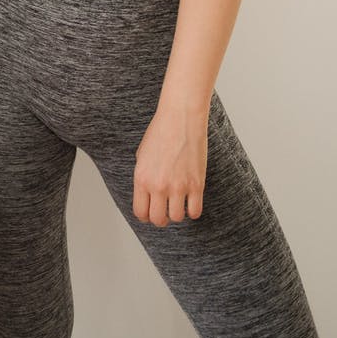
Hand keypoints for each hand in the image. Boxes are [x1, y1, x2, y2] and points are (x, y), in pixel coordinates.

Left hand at [132, 105, 207, 225]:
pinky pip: (195, 211)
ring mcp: (178, 186)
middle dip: (161, 219)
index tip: (150, 214)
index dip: (145, 216)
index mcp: (141, 178)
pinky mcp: (196, 184)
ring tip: (178, 203)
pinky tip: (191, 200)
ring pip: (177, 218)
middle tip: (165, 211)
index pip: (140, 212)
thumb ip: (143, 177)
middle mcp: (158, 185)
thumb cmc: (161, 132)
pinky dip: (193, 210)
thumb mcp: (142, 155)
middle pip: (158, 219)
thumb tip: (147, 195)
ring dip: (177, 213)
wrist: (180, 118)